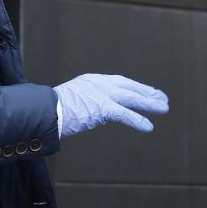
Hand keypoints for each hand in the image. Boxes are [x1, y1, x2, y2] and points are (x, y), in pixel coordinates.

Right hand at [53, 74, 168, 137]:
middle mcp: (99, 83)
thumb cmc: (51, 110)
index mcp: (92, 80)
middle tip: (162, 97)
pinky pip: (124, 114)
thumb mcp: (71, 100)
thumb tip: (90, 113)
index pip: (119, 82)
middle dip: (147, 92)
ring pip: (131, 98)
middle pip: (129, 87)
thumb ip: (85, 102)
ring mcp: (101, 94)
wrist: (43, 111)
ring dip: (149, 103)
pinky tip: (148, 126)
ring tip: (164, 108)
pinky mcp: (102, 107)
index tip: (147, 91)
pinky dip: (137, 120)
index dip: (135, 87)